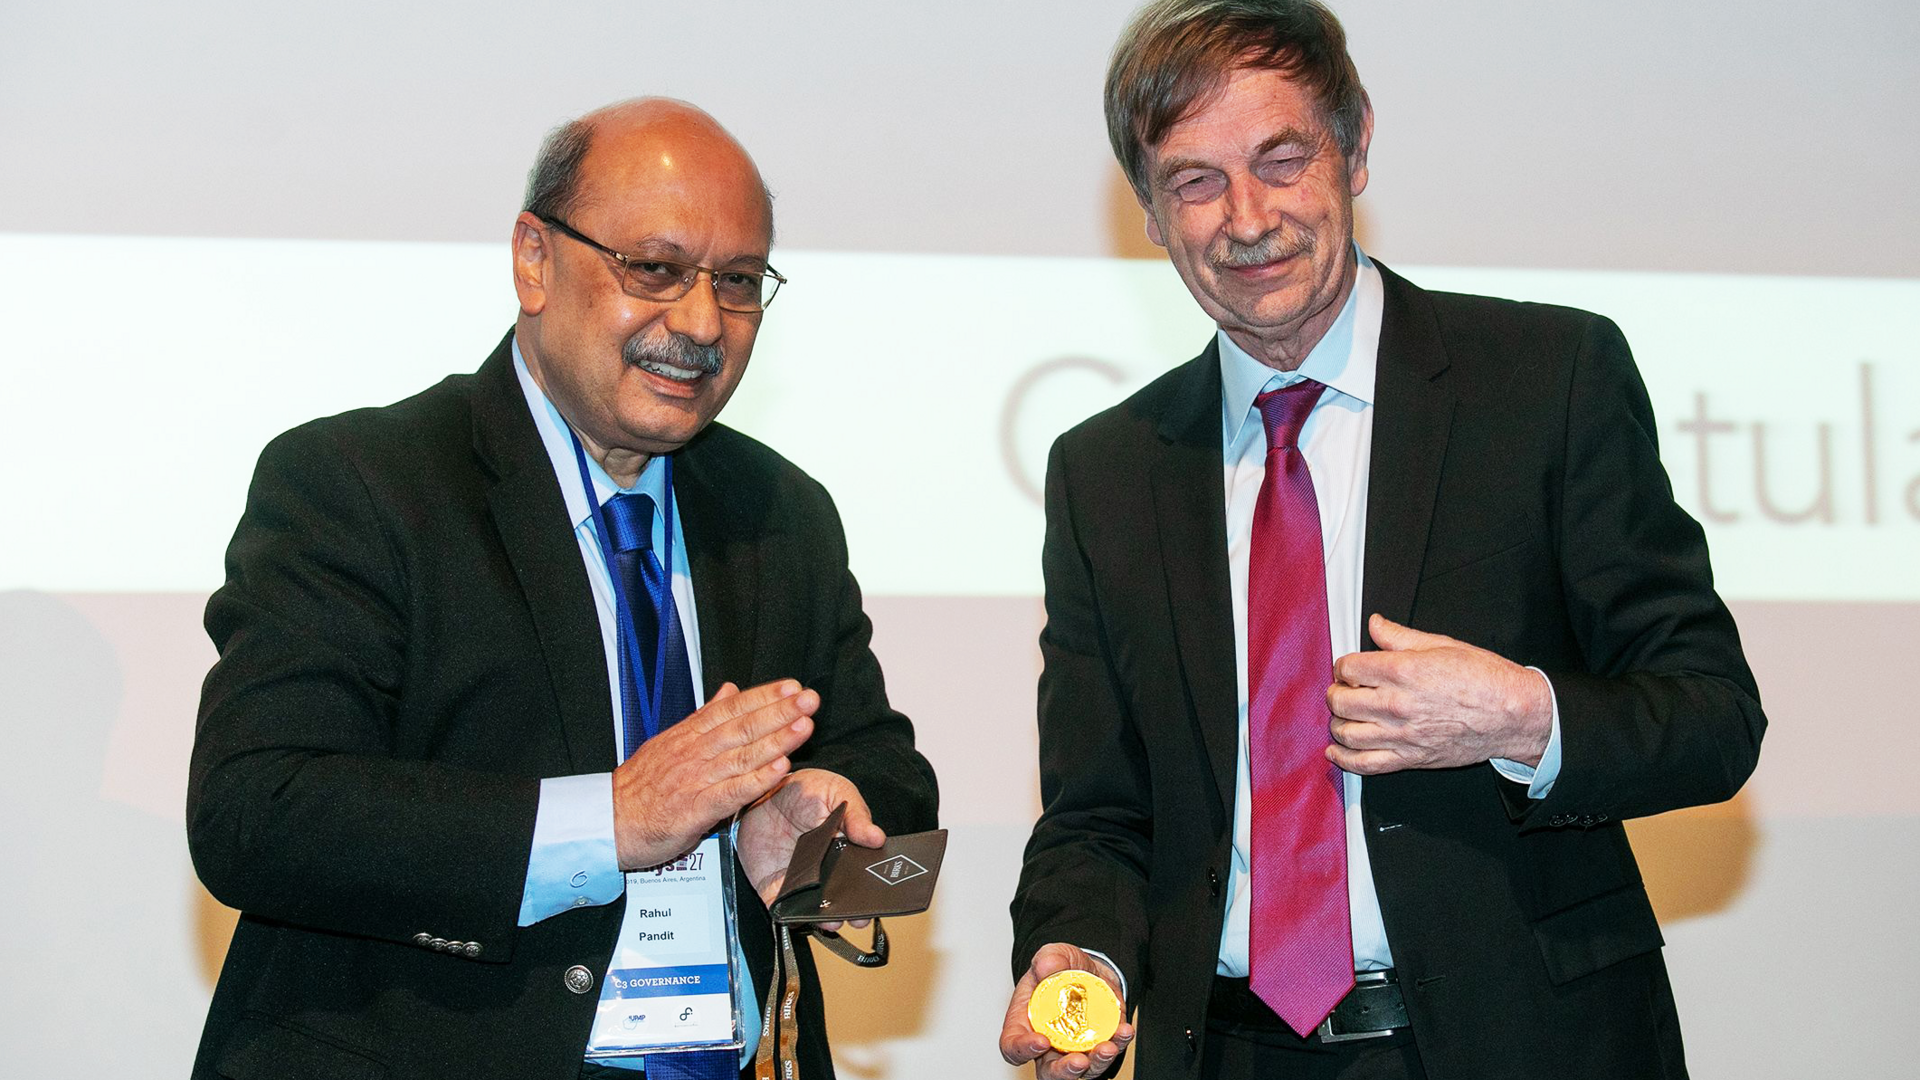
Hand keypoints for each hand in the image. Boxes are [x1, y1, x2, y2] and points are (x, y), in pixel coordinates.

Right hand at [612, 680, 815, 869]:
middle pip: (742, 727)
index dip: (764, 696)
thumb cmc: (640, 787)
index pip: (731, 709)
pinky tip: (780, 770)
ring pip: (741, 756)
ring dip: (776, 741)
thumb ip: (703, 717)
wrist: (606, 821)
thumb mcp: (669, 742)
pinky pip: (730, 792)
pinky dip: (757, 781)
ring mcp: (694, 780)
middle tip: (810, 699)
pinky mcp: (694, 810)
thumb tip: (730, 690)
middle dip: (779, 712)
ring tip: (804, 728)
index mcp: (688, 735)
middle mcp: (693, 753)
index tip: (792, 686)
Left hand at [738, 768, 883, 929]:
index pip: (865, 874)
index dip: (875, 888)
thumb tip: (877, 838)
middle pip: (845, 898)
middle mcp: (827, 870)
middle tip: (859, 916)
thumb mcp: (835, 791)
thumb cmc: (803, 791)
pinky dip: (789, 917)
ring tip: (831, 919)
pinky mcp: (776, 889)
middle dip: (854, 912)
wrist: (759, 794)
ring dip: (825, 919)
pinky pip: (783, 910)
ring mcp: (801, 882)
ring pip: (817, 910)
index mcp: (847, 848)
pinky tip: (797, 915)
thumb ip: (856, 814)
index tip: (881, 896)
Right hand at [1000, 943, 1133, 1078]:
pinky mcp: (1098, 1046)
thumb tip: (1046, 967)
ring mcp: (1074, 1050)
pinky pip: (1108, 1053)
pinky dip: (1119, 1044)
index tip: (1040, 1041)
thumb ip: (1048, 958)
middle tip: (1078, 1061)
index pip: (1013, 1047)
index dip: (1023, 1050)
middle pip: (1049, 1071)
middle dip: (1064, 1071)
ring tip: (1108, 1047)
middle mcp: (1048, 1045)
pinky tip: (1124, 1030)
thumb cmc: (1062, 969)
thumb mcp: (1053, 955)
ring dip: (1096, 1063)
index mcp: (1025, 1024)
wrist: (1090, 970)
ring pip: (1082, 1071)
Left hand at [1325, 614, 1551, 774]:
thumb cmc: (1484, 678)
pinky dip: (1345, 759)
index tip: (1350, 667)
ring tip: (1344, 715)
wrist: (1513, 715)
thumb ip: (1401, 637)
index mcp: (1403, 671)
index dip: (1344, 665)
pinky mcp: (1411, 758)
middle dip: (1336, 693)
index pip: (1349, 667)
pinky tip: (1336, 750)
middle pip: (1341, 701)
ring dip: (1337, 723)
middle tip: (1343, 689)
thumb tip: (1375, 624)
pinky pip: (1367, 764)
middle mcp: (1397, 704)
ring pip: (1347, 733)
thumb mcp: (1442, 645)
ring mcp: (1403, 735)